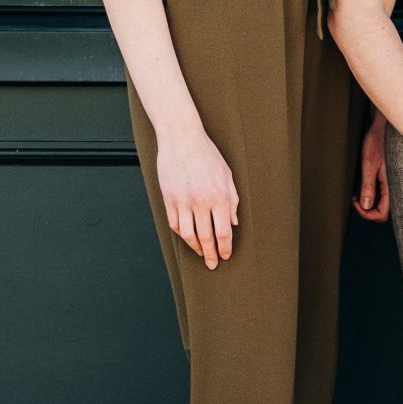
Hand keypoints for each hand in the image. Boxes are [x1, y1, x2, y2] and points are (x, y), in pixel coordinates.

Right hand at [157, 130, 237, 267]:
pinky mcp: (168, 198)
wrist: (181, 139)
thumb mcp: (227, 175)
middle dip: (210, 254)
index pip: (223, 232)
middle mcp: (201, 201)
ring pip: (188, 234)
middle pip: (206, 237)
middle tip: (212, 264)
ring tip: (201, 252)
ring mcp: (182, 201)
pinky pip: (174, 223)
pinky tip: (187, 237)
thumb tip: (234, 224)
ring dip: (195, 247)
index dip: (224, 248)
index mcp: (219, 196)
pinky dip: (181, 234)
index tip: (225, 256)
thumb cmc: (207, 155)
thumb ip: (232, 201)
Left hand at [353, 117, 389, 221]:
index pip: (383, 214)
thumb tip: (365, 206)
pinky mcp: (391, 177)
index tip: (355, 202)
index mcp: (392, 185)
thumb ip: (368, 186)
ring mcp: (394, 182)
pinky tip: (365, 185)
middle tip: (355, 198)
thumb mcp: (369, 164)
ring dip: (370, 201)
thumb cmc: (377, 141)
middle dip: (368, 209)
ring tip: (357, 192)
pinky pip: (384, 193)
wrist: (385, 126)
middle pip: (384, 211)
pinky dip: (374, 193)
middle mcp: (396, 186)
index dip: (367, 214)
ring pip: (384, 203)